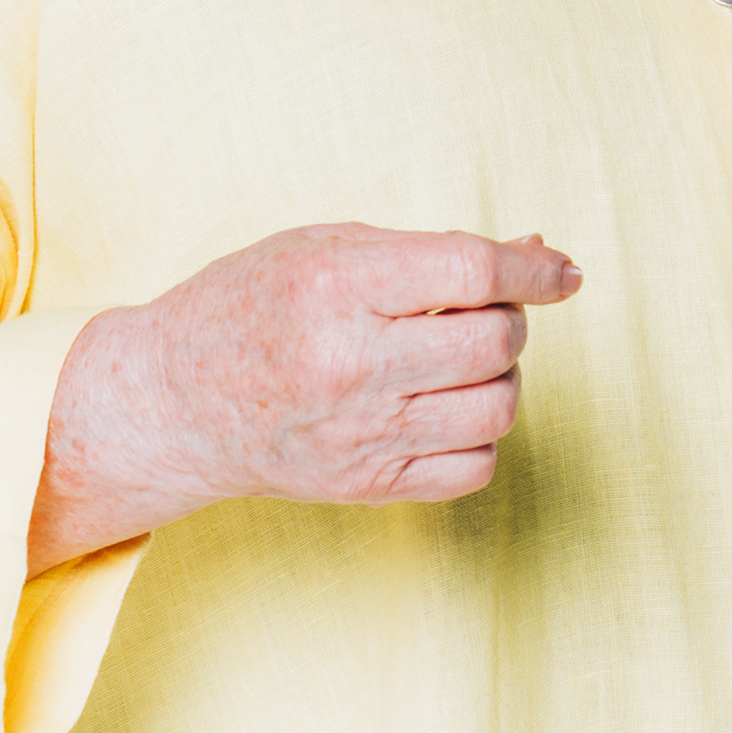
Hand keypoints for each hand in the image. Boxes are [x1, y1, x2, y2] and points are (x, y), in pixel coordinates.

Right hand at [29, 223, 582, 573]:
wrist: (170, 403)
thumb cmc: (250, 305)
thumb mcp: (328, 247)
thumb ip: (433, 250)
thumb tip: (540, 254)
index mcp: (336, 286)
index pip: (473, 271)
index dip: (535, 268)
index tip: (561, 271)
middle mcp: (350, 365)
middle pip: (496, 342)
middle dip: (509, 318)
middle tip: (476, 310)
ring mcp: (359, 435)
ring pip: (498, 407)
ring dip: (500, 375)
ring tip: (457, 358)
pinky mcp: (366, 486)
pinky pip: (476, 466)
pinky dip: (482, 432)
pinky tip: (445, 406)